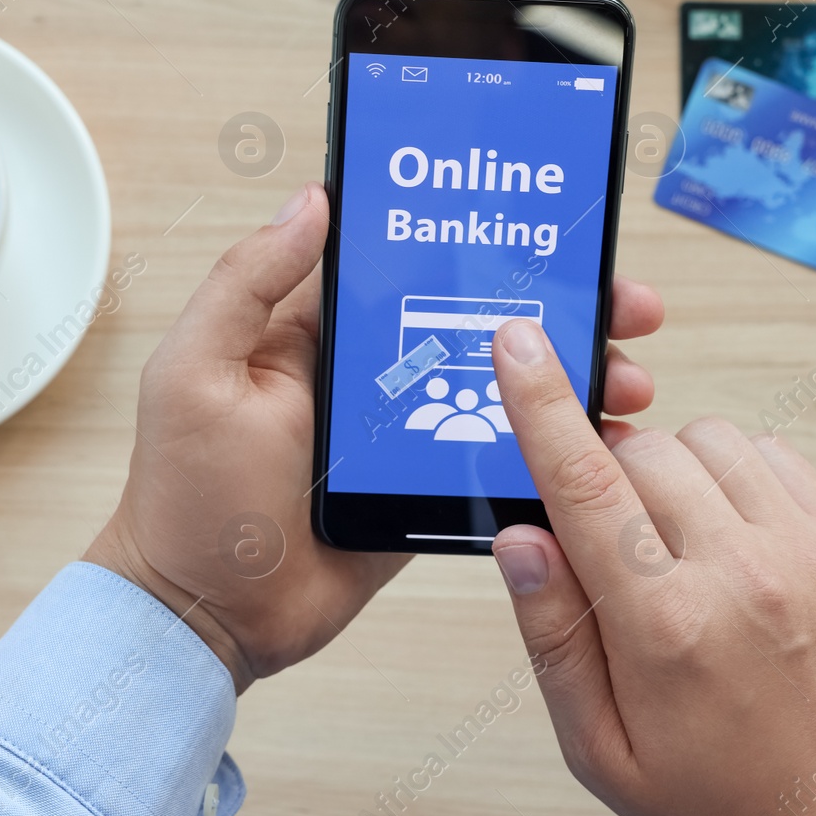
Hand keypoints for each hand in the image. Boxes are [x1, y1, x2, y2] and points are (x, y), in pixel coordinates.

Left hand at [86, 182, 665, 693]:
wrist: (207, 615)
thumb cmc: (185, 494)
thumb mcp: (196, 372)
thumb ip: (249, 282)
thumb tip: (314, 201)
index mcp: (322, 331)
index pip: (418, 266)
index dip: (487, 247)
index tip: (553, 232)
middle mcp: (374, 372)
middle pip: (483, 323)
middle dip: (562, 309)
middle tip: (630, 308)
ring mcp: (409, 434)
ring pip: (506, 388)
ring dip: (571, 378)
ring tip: (630, 380)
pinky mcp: (429, 491)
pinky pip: (502, 460)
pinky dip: (554, 449)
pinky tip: (603, 442)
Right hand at [487, 318, 815, 815]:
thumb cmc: (724, 799)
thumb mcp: (603, 751)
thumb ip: (554, 636)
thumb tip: (520, 539)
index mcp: (666, 629)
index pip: (585, 485)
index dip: (541, 404)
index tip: (518, 344)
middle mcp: (740, 574)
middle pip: (641, 451)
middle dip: (605, 473)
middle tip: (607, 535)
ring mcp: (804, 551)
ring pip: (708, 438)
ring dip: (670, 468)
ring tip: (673, 542)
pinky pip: (772, 453)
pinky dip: (733, 472)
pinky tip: (726, 533)